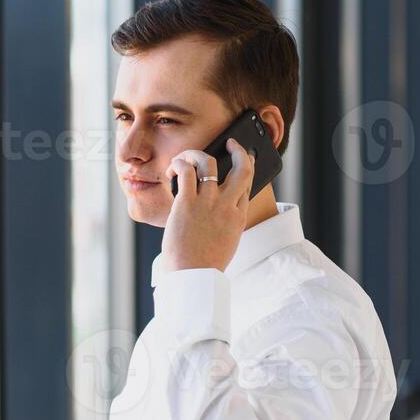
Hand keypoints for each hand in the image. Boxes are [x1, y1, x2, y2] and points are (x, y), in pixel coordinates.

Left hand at [161, 137, 254, 271]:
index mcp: (238, 218)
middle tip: (231, 143)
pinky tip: (172, 171)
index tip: (240, 160)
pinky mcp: (187, 203)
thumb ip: (223, 225)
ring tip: (186, 158)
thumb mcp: (224, 244)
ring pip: (210, 163)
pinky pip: (186, 171)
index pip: (247, 185)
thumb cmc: (203, 265)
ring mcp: (209, 203)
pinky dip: (179, 164)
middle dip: (239, 150)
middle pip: (242, 168)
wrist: (192, 276)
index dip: (243, 169)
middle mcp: (228, 206)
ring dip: (197, 154)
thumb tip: (211, 212)